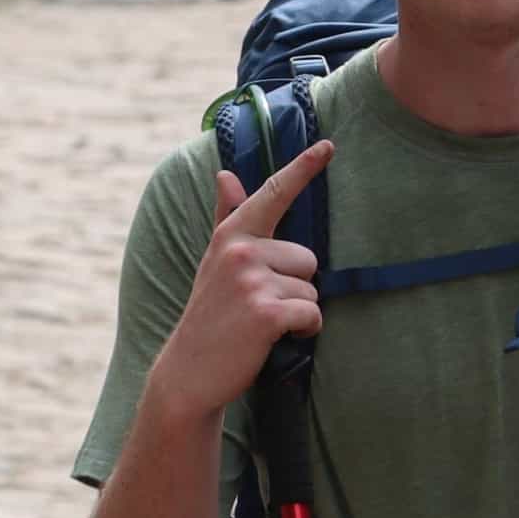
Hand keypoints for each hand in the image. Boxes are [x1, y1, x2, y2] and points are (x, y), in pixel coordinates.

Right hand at [142, 141, 333, 422]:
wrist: (190, 371)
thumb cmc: (210, 314)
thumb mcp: (215, 261)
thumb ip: (227, 216)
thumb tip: (225, 173)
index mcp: (232, 234)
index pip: (273, 194)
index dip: (303, 168)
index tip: (328, 145)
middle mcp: (240, 250)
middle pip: (308, 258)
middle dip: (294, 286)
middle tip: (258, 306)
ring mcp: (252, 280)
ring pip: (311, 288)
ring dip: (296, 311)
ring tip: (261, 324)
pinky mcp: (266, 311)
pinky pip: (311, 313)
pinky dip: (302, 330)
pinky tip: (274, 338)